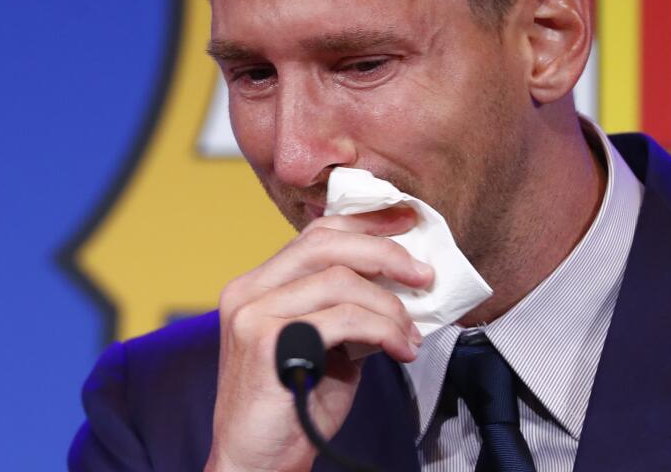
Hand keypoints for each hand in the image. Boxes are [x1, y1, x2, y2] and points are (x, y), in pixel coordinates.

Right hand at [203, 207, 433, 471]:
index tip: (406, 223)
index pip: (315, 234)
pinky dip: (383, 329)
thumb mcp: (326, 346)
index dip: (365, 223)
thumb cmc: (292, 409)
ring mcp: (253, 314)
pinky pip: (342, 318)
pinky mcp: (266, 342)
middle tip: (423, 275)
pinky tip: (400, 349)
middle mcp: (248, 291)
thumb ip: (348, 309)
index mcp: (257, 286)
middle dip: (385, 253)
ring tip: (410, 334)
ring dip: (389, 306)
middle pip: (326, 243)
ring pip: (340, 280)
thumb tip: (401, 284)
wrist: (257, 464)